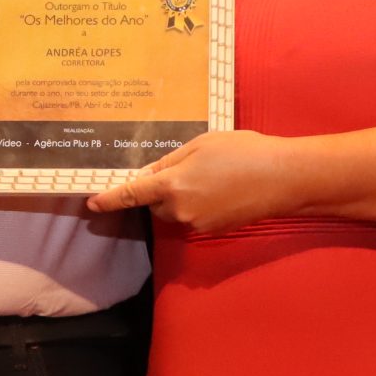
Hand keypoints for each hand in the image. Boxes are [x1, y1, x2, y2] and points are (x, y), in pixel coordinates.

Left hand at [84, 130, 295, 233]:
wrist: (283, 179)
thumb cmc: (244, 152)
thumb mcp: (202, 145)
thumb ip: (171, 161)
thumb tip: (149, 174)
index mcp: (173, 184)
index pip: (132, 194)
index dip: (109, 199)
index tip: (92, 204)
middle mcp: (181, 210)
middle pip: (156, 204)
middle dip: (161, 190)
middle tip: (189, 167)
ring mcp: (198, 223)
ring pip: (176, 211)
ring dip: (182, 197)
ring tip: (213, 175)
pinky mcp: (214, 230)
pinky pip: (195, 217)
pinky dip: (200, 204)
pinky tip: (223, 188)